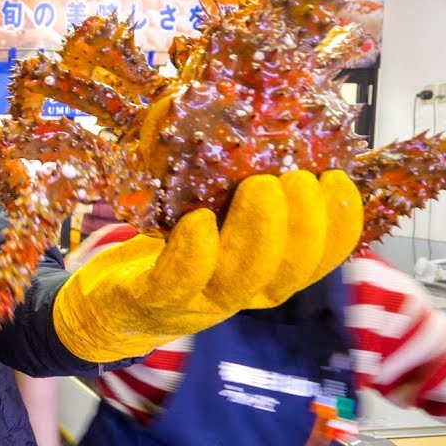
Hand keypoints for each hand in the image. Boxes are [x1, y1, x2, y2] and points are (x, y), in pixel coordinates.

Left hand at [53, 170, 361, 361]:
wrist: (107, 309)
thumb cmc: (173, 256)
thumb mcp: (218, 227)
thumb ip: (246, 199)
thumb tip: (279, 137)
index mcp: (264, 275)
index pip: (318, 260)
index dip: (338, 223)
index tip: (338, 180)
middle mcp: (238, 293)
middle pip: (286, 270)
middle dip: (301, 223)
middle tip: (295, 177)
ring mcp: (195, 301)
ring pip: (240, 277)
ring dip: (256, 231)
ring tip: (259, 186)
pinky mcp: (150, 299)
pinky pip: (177, 281)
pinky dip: (193, 253)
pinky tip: (198, 221)